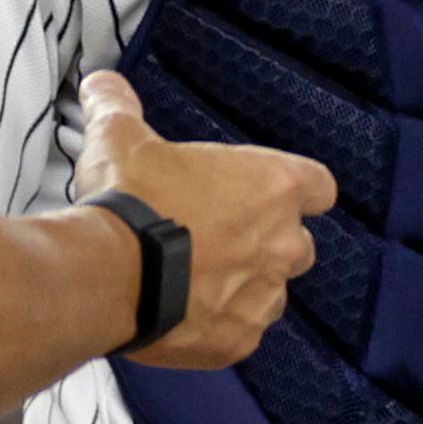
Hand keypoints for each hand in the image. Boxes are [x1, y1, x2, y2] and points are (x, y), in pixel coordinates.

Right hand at [71, 70, 332, 370]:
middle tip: (217, 238)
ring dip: (244, 287)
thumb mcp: (120, 138)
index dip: (299, 191)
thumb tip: (102, 82)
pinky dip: (220, 325)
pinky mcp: (239, 340)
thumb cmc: (128, 200)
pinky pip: (241, 331)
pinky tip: (184, 313)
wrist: (107, 275)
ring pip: (271, 293)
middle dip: (266, 243)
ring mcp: (264, 296)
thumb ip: (119, 106)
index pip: (320, 187)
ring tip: (196, 279)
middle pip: (298, 244)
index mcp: (272, 185)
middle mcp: (282, 242)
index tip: (270, 194)